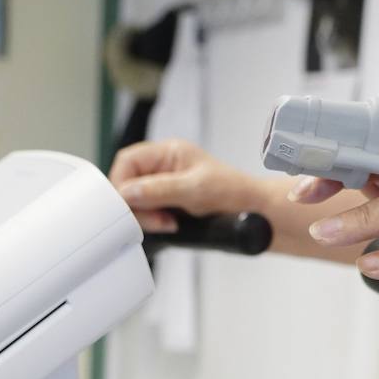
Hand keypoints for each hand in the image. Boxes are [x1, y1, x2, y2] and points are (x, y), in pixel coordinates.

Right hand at [109, 139, 264, 232]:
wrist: (256, 213)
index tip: (127, 204)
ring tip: (168, 224)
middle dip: (136, 204)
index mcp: (168, 152)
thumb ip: (158, 190)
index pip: (128, 162)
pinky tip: (169, 226)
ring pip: (137, 201)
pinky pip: (148, 213)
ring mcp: (166, 186)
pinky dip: (154, 223)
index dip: (121, 183)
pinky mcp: (169, 205)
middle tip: (156, 219)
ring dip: (146, 216)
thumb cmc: (234, 192)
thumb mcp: (194, 189)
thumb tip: (127, 193)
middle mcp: (164, 167)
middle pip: (128, 183)